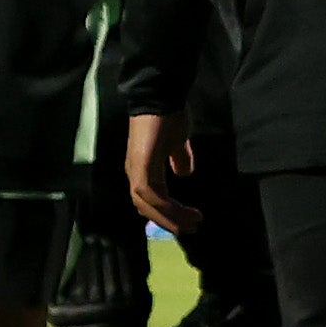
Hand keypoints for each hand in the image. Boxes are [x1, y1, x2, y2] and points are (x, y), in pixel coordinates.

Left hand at [123, 111, 193, 235]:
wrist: (161, 98)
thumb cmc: (169, 116)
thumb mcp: (177, 141)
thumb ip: (179, 158)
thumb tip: (184, 173)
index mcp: (141, 167)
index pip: (149, 198)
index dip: (165, 212)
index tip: (188, 220)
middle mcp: (134, 172)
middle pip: (146, 206)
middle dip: (168, 220)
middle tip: (190, 229)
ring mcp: (137, 169)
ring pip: (149, 204)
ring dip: (170, 217)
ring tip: (191, 223)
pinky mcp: (142, 165)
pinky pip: (153, 194)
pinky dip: (168, 206)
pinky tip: (185, 210)